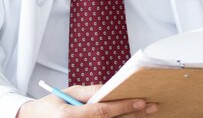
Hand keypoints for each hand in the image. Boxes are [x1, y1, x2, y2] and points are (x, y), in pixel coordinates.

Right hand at [16, 84, 157, 117]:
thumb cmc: (51, 106)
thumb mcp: (68, 94)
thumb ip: (90, 92)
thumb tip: (111, 87)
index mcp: (71, 117)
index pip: (103, 112)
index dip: (124, 106)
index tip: (141, 101)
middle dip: (134, 114)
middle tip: (152, 106)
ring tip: (148, 113)